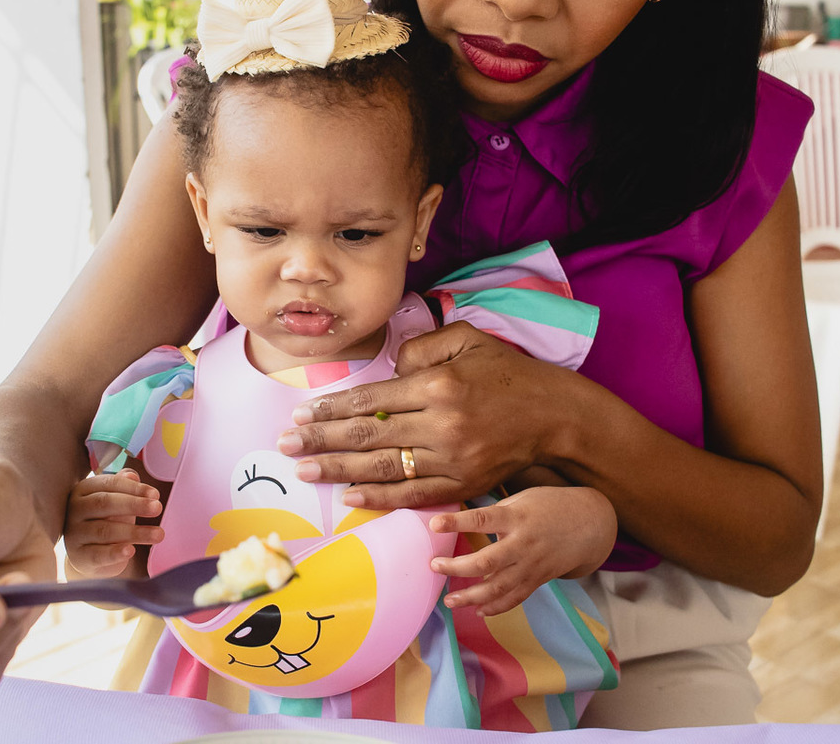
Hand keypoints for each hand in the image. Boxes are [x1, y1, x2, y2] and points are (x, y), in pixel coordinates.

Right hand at [63, 469, 163, 577]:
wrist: (88, 556)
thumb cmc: (105, 521)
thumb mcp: (115, 501)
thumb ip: (124, 487)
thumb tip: (132, 475)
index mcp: (83, 490)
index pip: (109, 484)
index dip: (134, 488)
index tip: (155, 495)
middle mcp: (75, 510)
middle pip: (105, 503)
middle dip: (134, 505)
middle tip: (158, 508)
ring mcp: (74, 534)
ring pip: (104, 530)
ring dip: (135, 532)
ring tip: (159, 534)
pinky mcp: (78, 557)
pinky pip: (97, 555)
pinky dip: (115, 553)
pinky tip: (131, 550)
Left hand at [278, 322, 573, 508]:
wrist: (554, 417)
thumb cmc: (507, 374)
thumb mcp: (468, 340)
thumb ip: (421, 348)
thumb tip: (388, 370)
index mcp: (437, 385)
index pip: (371, 400)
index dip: (331, 409)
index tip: (301, 414)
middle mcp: (440, 424)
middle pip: (367, 436)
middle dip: (320, 440)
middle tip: (285, 444)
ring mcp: (451, 460)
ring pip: (383, 468)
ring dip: (338, 470)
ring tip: (304, 470)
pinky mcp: (462, 485)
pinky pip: (412, 494)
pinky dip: (379, 498)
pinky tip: (349, 496)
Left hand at [429, 486, 615, 615]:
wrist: (589, 524)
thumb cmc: (549, 505)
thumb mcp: (523, 499)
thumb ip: (496, 513)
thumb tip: (462, 522)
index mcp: (516, 517)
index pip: (481, 519)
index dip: (457, 523)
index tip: (434, 524)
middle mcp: (523, 543)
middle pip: (486, 561)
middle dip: (457, 567)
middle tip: (434, 566)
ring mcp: (532, 565)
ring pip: (498, 587)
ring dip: (471, 596)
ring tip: (449, 600)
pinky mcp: (538, 579)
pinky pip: (515, 598)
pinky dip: (496, 607)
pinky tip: (478, 611)